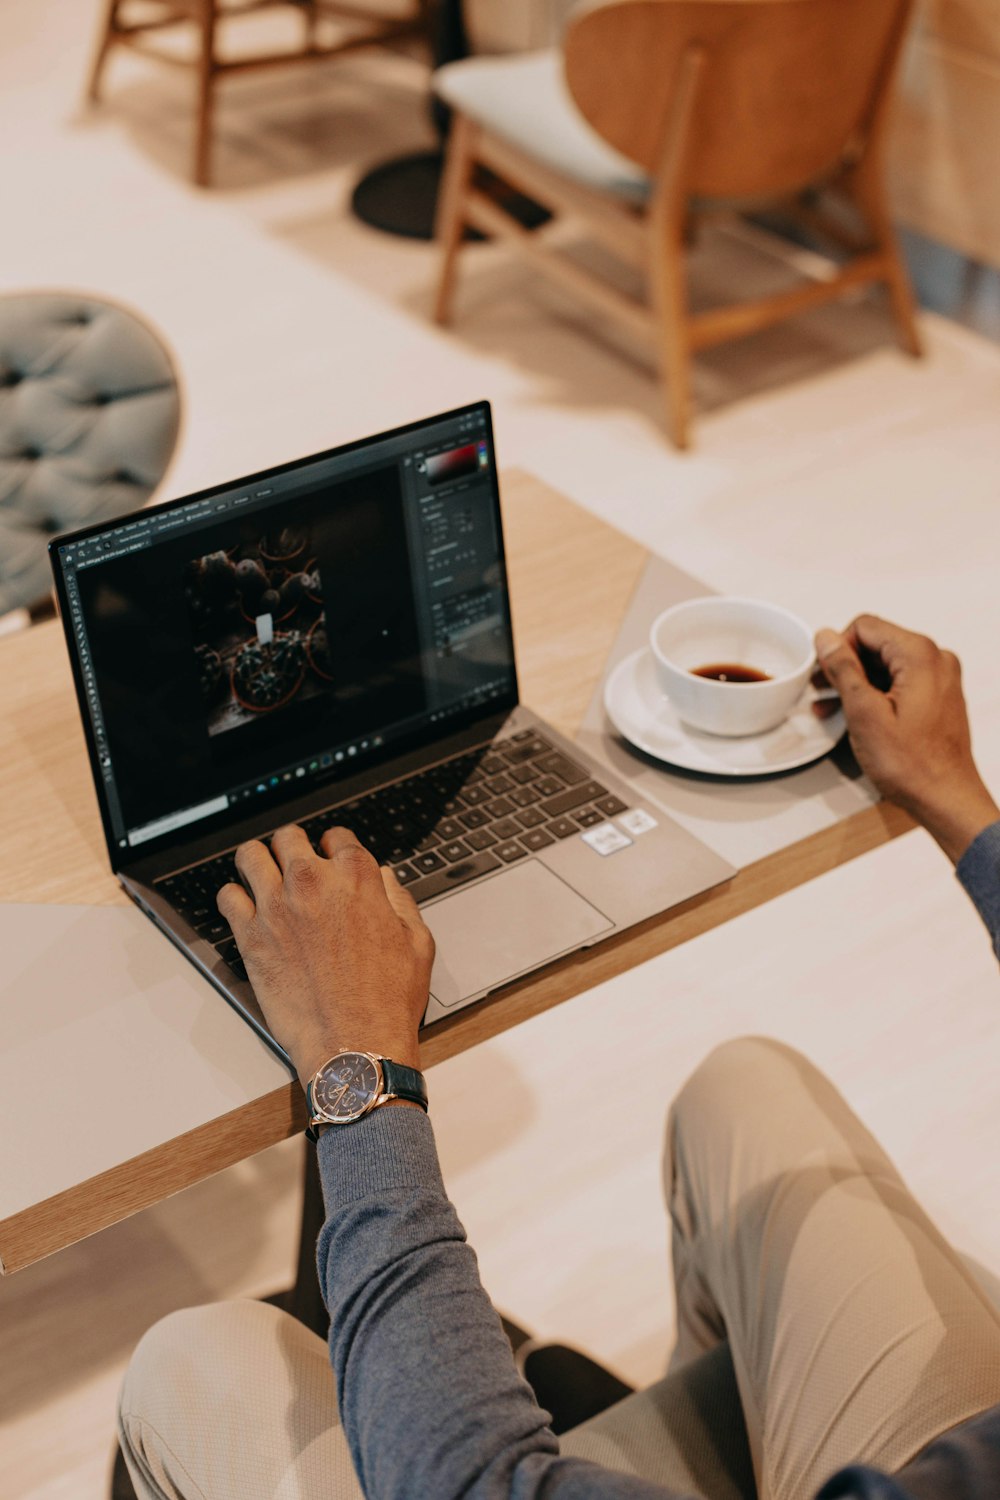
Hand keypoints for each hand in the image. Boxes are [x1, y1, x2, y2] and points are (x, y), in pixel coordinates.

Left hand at [217, 825, 434, 1087]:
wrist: (354, 1044)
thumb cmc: (387, 1000)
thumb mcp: (417, 942)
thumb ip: (398, 900)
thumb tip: (384, 880)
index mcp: (357, 878)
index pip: (337, 837)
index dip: (333, 845)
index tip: (329, 856)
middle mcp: (313, 883)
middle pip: (289, 837)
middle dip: (292, 847)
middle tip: (292, 863)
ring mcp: (277, 906)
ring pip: (250, 855)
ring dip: (257, 861)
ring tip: (260, 874)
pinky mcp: (251, 935)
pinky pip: (227, 897)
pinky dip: (232, 898)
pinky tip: (243, 908)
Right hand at [814, 615, 998, 862]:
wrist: (944, 798)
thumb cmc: (912, 765)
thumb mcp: (864, 713)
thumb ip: (843, 669)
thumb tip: (826, 638)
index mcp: (920, 655)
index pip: (865, 626)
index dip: (837, 647)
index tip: (822, 673)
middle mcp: (935, 659)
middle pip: (876, 643)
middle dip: (844, 665)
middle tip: (820, 690)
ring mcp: (939, 678)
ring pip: (885, 664)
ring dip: (855, 681)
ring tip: (829, 705)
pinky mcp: (936, 696)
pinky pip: (898, 681)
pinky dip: (874, 692)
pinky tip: (853, 713)